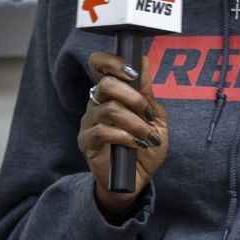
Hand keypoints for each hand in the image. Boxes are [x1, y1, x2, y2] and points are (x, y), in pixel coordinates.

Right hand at [78, 52, 168, 218]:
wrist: (137, 179)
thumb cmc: (145, 147)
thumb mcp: (154, 117)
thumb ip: (147, 92)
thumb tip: (144, 60)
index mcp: (111, 93)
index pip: (99, 64)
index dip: (112, 61)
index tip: (133, 71)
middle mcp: (96, 103)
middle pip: (107, 84)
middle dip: (134, 98)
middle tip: (148, 114)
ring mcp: (88, 122)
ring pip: (110, 108)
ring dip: (136, 123)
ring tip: (148, 137)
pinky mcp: (86, 141)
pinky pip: (104, 131)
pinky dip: (126, 137)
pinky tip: (137, 145)